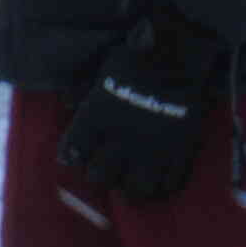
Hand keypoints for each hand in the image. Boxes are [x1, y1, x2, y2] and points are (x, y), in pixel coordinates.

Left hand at [57, 0, 223, 202]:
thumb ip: (82, 93)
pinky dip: (163, 186)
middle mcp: (119, 141)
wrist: (175, 57)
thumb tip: (66, 104)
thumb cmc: (132, 59)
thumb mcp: (98, 73)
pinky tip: (160, 180)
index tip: (78, 153)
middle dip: (100, 175)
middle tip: (107, 169)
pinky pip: (170, 184)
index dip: (74, 155)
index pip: (73, 153)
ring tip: (134, 180)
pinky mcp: (179, 152)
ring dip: (132, 187)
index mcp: (95, 121)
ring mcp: (150, 150)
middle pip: (100, 177)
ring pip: (136, 189)